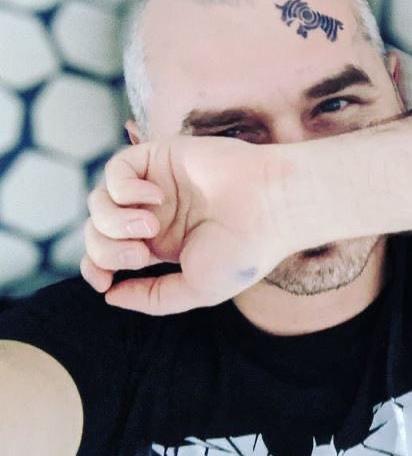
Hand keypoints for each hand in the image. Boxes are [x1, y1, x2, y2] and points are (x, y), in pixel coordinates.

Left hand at [81, 136, 292, 314]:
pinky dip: (123, 188)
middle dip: (106, 249)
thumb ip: (154, 298)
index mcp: (163, 245)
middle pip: (100, 231)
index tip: (104, 281)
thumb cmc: (244, 249)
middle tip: (140, 254)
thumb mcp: (198, 289)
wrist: (271, 207)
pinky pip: (116, 170)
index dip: (96, 268)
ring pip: (100, 202)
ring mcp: (156, 185)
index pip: (110, 254)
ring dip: (114, 220)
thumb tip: (110, 296)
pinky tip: (155, 197)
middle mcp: (155, 214)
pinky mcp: (160, 157)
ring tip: (149, 225)